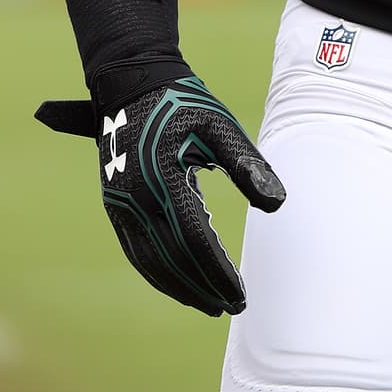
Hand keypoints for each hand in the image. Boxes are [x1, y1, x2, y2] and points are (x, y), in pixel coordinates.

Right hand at [37, 73, 284, 315]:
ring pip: (149, 261)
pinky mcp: (115, 205)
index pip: (194, 241)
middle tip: (231, 307)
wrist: (132, 83)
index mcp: (163, 179)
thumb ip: (247, 165)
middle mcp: (136, 199)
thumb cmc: (184, 102)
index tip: (241, 294)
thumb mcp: (220, 126)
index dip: (218, 271)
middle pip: (170, 260)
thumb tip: (277, 203)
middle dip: (201, 288)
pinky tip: (179, 282)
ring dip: (179, 287)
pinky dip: (158, 273)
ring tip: (208, 304)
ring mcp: (120, 205)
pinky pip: (135, 250)